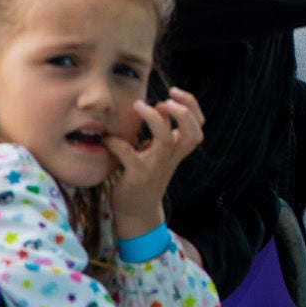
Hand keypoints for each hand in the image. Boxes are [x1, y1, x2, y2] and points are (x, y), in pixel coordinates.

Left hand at [105, 87, 204, 238]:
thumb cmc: (145, 177)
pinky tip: (107, 138)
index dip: (192, 106)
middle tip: (166, 99)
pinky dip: (116, 142)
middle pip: (193, 133)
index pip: (198, 126)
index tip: (174, 94)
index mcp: (178, 151)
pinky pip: (129, 154)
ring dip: (156, 119)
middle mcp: (171, 157)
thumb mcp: (157, 153)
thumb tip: (159, 109)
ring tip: (141, 106)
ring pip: (167, 140)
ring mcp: (156, 167)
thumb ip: (161, 134)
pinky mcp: (137, 175)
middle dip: (184, 111)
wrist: (136, 212)